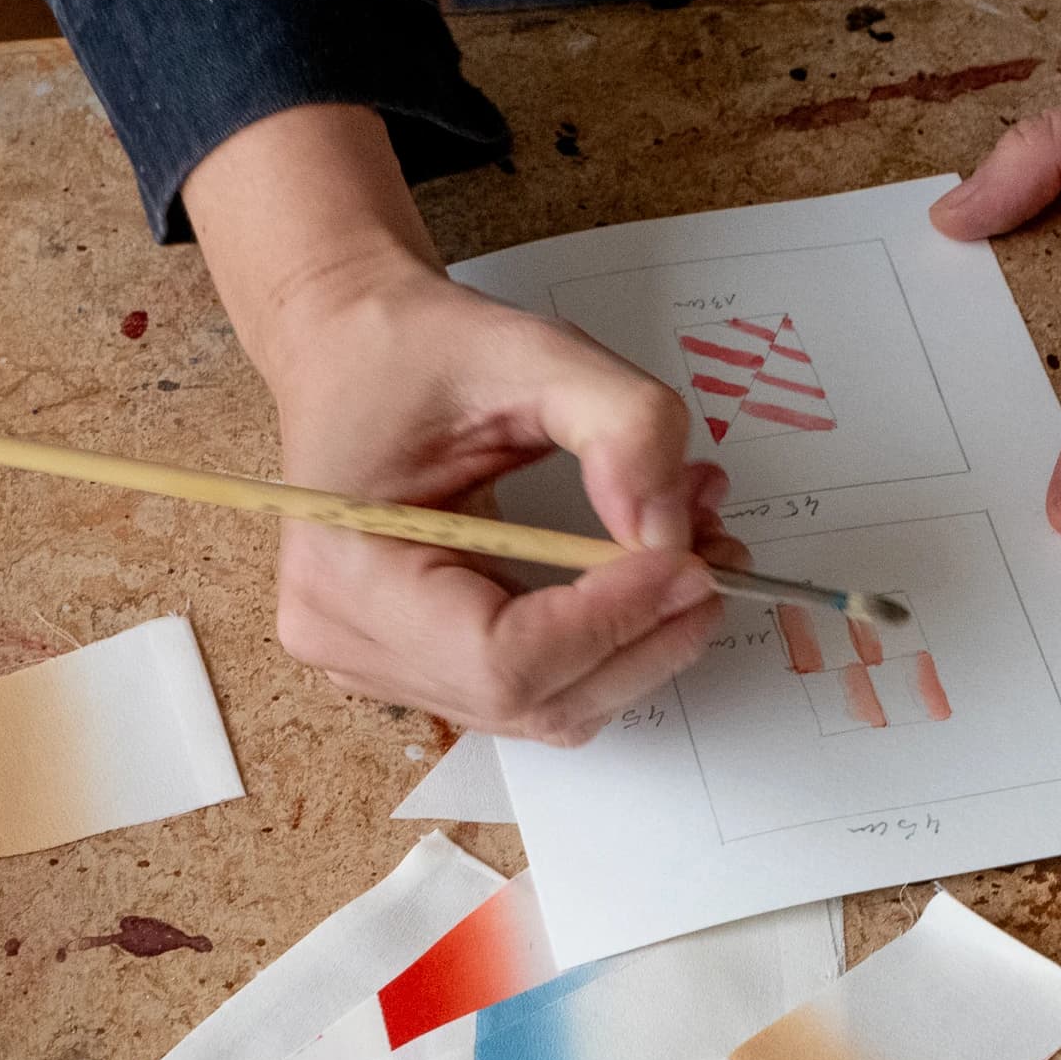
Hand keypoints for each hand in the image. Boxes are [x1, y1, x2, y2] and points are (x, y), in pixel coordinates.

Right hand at [187, 108, 739, 745]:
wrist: (353, 354)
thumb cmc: (415, 350)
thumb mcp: (528, 349)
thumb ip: (622, 427)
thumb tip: (671, 536)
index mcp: (344, 571)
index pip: (499, 656)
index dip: (607, 622)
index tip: (687, 562)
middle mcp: (346, 641)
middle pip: (533, 699)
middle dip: (643, 637)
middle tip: (717, 558)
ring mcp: (383, 669)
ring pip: (549, 709)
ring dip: (640, 644)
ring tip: (693, 553)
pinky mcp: (426, 670)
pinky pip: (540, 692)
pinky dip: (609, 644)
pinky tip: (648, 576)